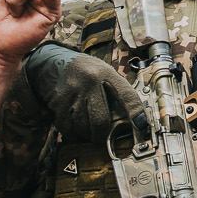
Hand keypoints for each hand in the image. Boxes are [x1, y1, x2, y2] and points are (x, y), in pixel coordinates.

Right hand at [24, 42, 149, 141]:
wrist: (55, 61)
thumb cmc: (86, 72)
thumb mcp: (105, 74)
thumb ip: (118, 92)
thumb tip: (135, 117)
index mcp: (106, 74)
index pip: (126, 95)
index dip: (135, 112)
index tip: (141, 125)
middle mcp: (90, 83)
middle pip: (100, 120)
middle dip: (102, 134)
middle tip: (103, 136)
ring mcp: (73, 94)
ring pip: (83, 127)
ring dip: (87, 134)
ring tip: (88, 130)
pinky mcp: (58, 103)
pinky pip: (67, 128)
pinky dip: (73, 134)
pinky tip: (76, 129)